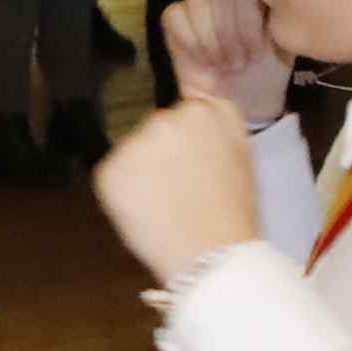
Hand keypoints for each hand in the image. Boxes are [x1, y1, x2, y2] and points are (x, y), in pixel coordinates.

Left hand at [93, 98, 261, 281]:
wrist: (210, 257)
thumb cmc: (230, 217)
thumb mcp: (241, 155)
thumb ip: (218, 123)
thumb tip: (196, 93)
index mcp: (206, 112)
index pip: (188, 110)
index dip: (189, 141)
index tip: (192, 163)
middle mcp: (168, 118)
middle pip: (158, 129)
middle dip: (164, 154)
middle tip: (182, 190)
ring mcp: (136, 142)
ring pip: (134, 152)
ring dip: (142, 173)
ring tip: (167, 206)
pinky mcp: (110, 169)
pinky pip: (113, 176)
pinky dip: (123, 194)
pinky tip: (147, 214)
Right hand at [161, 0, 289, 126]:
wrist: (243, 101)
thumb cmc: (264, 73)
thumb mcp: (282, 46)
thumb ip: (277, 18)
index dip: (247, 24)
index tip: (256, 55)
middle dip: (229, 33)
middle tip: (238, 63)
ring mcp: (199, 4)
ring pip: (197, 1)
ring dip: (210, 39)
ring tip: (222, 64)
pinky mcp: (175, 20)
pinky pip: (174, 15)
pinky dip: (189, 40)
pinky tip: (202, 60)